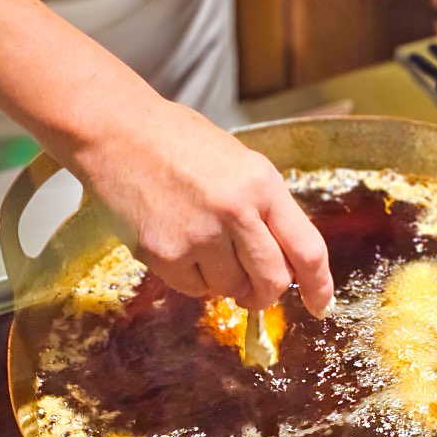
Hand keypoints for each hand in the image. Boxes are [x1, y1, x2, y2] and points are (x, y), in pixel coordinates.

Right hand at [70, 98, 334, 315]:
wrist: (117, 132)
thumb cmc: (178, 142)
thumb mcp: (238, 163)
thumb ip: (264, 208)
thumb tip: (285, 261)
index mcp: (262, 184)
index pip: (307, 248)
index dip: (319, 285)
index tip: (319, 304)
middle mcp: (236, 211)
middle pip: (273, 281)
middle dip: (266, 292)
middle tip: (253, 288)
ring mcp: (198, 235)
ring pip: (230, 289)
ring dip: (223, 280)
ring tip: (201, 243)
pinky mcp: (164, 253)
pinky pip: (192, 289)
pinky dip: (191, 277)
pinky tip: (176, 242)